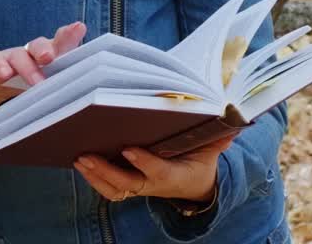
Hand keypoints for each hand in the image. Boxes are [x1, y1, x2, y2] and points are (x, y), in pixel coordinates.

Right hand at [0, 21, 86, 120]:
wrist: (1, 78)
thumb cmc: (34, 78)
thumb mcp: (48, 81)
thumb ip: (63, 85)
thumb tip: (82, 100)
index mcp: (51, 54)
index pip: (62, 43)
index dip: (69, 35)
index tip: (79, 27)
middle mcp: (33, 52)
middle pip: (40, 45)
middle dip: (45, 50)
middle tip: (49, 58)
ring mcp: (14, 55)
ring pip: (20, 56)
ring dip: (27, 68)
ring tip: (35, 82)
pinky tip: (4, 74)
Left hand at [73, 134, 237, 203]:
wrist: (195, 185)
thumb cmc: (199, 161)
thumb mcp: (211, 150)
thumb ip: (218, 137)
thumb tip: (233, 122)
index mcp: (175, 175)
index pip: (157, 172)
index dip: (143, 162)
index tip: (129, 150)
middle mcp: (153, 184)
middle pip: (126, 184)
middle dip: (105, 171)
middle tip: (87, 155)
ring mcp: (139, 185)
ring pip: (114, 188)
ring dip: (95, 176)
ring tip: (79, 159)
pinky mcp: (130, 183)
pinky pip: (109, 187)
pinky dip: (93, 178)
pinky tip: (80, 162)